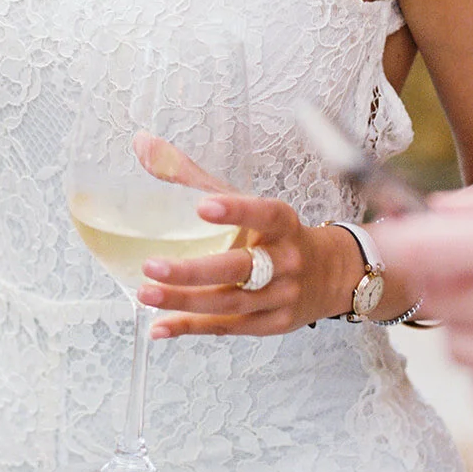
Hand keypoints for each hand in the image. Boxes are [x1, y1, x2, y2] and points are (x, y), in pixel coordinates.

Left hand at [136, 192, 358, 338]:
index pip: (265, 214)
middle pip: (240, 268)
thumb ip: (194, 177)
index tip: (203, 206)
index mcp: (283, 224)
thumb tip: (142, 144)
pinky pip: (228, 327)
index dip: (237, 210)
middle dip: (194, 272)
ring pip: (230, 302)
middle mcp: (286, 261)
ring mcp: (281, 297)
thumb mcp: (249, 203)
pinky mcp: (272, 325)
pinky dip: (191, 328)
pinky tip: (159, 327)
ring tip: (146, 293)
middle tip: (151, 266)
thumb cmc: (275, 234)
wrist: (330, 275)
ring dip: (185, 301)